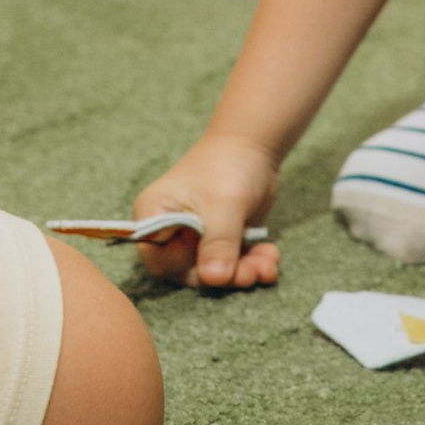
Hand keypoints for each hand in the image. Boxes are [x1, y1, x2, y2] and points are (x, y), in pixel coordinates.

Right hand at [135, 131, 279, 291]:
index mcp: (154, 216)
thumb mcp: (223, 205)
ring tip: (268, 265)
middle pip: (190, 271)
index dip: (189, 271)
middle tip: (252, 274)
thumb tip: (213, 279)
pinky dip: (252, 264)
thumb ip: (218, 243)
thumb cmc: (228, 165)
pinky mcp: (219, 240)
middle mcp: (169, 231)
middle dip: (225, 276)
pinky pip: (232, 263)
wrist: (253, 146)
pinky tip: (270, 257)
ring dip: (244, 273)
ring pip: (215, 271)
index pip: (161, 260)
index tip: (219, 270)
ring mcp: (194, 237)